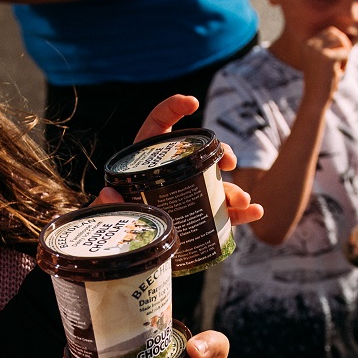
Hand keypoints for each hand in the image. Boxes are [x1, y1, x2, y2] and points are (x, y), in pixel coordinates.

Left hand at [103, 95, 262, 224]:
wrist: (121, 254)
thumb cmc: (111, 227)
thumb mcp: (102, 215)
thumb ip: (103, 206)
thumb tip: (108, 193)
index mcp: (144, 163)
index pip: (158, 126)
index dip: (172, 108)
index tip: (192, 102)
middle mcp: (171, 175)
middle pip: (199, 155)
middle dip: (220, 153)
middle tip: (228, 162)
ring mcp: (189, 196)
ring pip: (217, 186)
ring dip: (234, 190)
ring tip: (242, 201)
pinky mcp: (200, 219)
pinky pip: (225, 215)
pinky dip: (242, 214)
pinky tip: (256, 212)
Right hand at [299, 25, 351, 102]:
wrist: (315, 98)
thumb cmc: (322, 81)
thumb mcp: (324, 60)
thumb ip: (331, 46)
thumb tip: (345, 35)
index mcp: (308, 43)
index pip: (330, 32)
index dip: (338, 44)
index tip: (334, 60)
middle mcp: (310, 44)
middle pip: (337, 34)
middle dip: (343, 46)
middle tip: (341, 62)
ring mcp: (317, 50)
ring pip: (342, 41)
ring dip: (345, 54)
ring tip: (339, 67)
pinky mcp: (326, 58)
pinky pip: (346, 53)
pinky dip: (345, 63)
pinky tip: (338, 73)